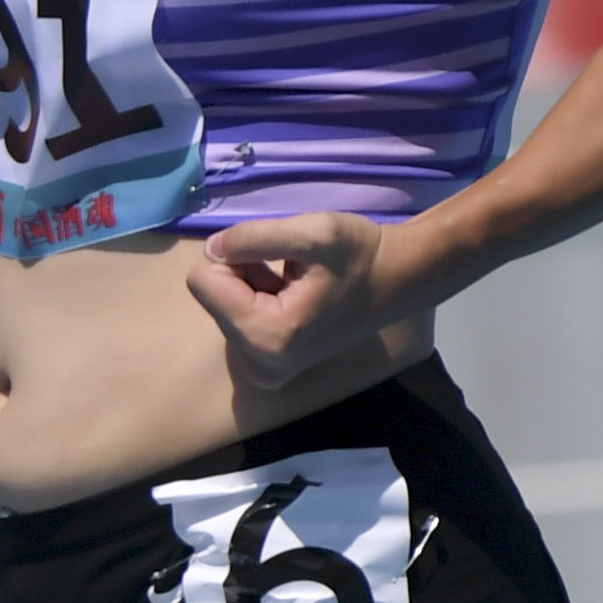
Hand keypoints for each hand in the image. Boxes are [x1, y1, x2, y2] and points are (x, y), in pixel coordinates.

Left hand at [177, 208, 436, 389]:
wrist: (400, 280)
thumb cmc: (361, 254)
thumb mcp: (313, 232)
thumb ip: (253, 238)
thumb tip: (211, 250)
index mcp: (266, 335)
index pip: (202, 282)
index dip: (235, 257)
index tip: (275, 255)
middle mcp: (258, 364)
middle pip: (212, 298)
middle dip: (244, 274)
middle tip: (291, 271)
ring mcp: (263, 371)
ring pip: (224, 307)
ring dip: (253, 286)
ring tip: (296, 283)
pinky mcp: (268, 368)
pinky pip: (238, 321)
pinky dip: (260, 300)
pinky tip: (294, 295)